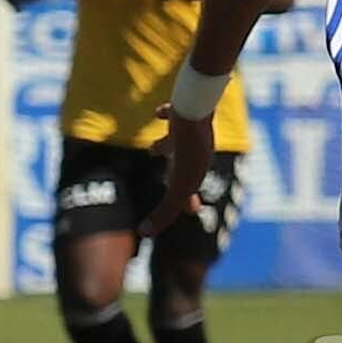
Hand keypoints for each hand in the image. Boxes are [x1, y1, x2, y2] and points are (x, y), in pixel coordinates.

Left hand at [142, 107, 212, 236]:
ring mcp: (190, 133)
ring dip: (165, 148)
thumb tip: (144, 234)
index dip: (183, 206)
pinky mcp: (184, 113)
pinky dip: (167, 115)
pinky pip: (174, 115)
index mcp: (195, 171)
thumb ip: (164, 212)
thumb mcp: (178, 188)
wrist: (197, 108)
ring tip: (152, 150)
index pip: (187, 195)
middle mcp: (196, 153)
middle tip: (172, 181)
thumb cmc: (189, 149)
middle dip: (177, 178)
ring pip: (176, 143)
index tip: (190, 213)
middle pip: (184, 169)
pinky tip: (160, 112)